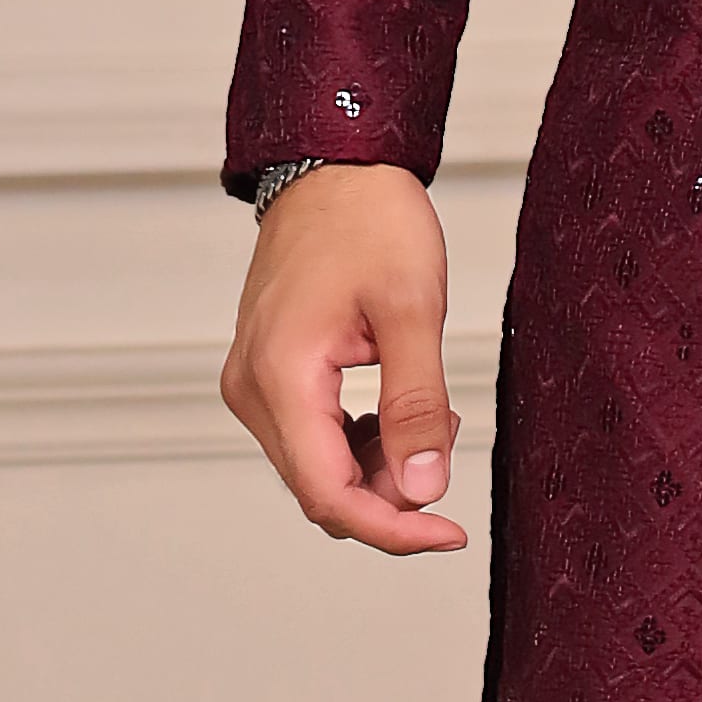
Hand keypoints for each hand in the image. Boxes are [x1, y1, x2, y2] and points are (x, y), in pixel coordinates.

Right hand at [220, 163, 465, 554]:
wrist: (335, 168)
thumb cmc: (371, 222)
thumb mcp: (413, 311)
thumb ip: (418, 407)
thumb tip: (422, 491)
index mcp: (280, 377)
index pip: (329, 495)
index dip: (392, 529)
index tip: (450, 533)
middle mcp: (252, 390)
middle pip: (321, 489)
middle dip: (392, 494)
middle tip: (449, 444)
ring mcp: (254, 383)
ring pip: (319, 468)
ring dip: (380, 466)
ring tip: (434, 414)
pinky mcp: (269, 375)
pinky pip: (314, 437)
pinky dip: (363, 441)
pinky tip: (402, 408)